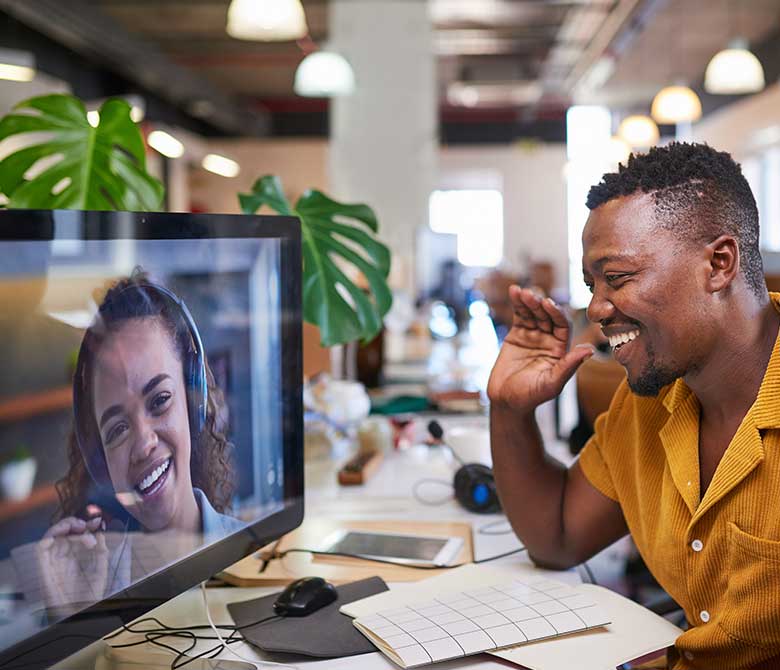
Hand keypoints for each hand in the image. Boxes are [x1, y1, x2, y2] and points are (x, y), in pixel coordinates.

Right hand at [37, 516, 108, 610]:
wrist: (80, 614)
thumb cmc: (89, 597)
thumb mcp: (100, 571)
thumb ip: (101, 553)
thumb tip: (100, 533)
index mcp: (75, 556)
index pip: (77, 534)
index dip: (86, 525)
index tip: (98, 522)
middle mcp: (63, 557)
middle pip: (63, 532)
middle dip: (75, 523)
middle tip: (87, 526)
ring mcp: (53, 562)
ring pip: (51, 536)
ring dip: (64, 527)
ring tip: (79, 528)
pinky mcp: (44, 568)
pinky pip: (40, 550)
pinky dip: (48, 538)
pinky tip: (61, 536)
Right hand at [487, 286, 594, 411]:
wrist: (506, 402)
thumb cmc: (531, 397)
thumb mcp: (552, 383)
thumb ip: (569, 366)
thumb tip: (590, 349)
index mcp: (561, 350)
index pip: (562, 326)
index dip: (556, 313)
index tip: (548, 304)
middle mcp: (549, 340)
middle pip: (547, 316)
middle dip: (539, 305)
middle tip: (532, 296)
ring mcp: (533, 336)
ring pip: (533, 313)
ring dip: (528, 301)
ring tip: (521, 292)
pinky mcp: (517, 335)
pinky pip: (519, 316)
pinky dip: (517, 303)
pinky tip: (514, 291)